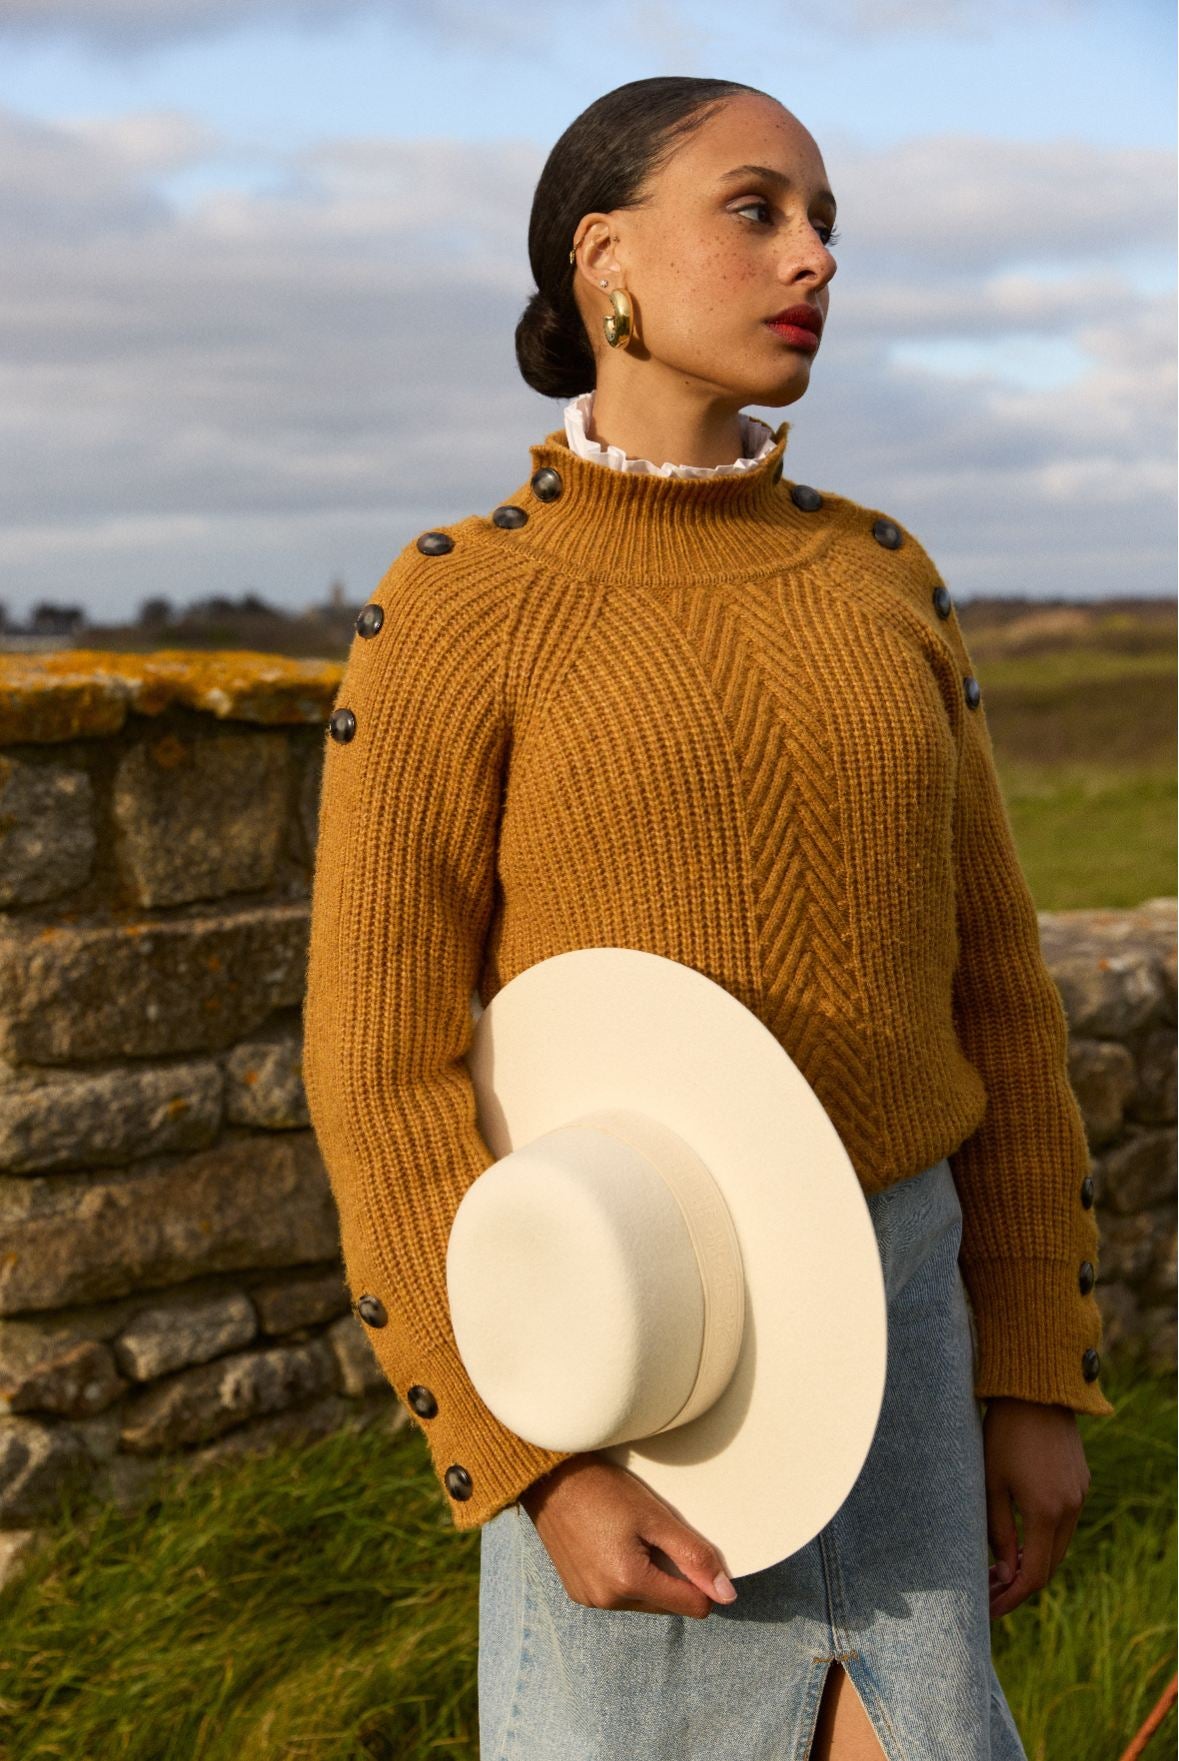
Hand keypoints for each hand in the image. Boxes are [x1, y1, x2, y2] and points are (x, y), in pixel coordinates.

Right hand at [518, 1452, 738, 1618]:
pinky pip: (617, 1595)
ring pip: (642, 1600)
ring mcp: (589, 1599)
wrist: (550, 1477)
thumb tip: (727, 1595)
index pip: (692, 1605)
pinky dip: (624, 1575)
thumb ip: (694, 1556)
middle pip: (667, 1604)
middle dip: (670, 1574)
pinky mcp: (576, 1592)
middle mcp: (607, 1601)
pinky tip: (612, 1543)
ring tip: (630, 1535)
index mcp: (629, 1583)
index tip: (689, 1548)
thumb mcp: (655, 1517)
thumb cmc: (604, 1489)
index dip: (701, 1579)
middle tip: (653, 1534)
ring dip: (647, 1575)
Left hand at [982, 1397, 1090, 1618]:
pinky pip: (1065, 1522)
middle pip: (1050, 1564)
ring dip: (1034, 1560)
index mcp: (1046, 1512)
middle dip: (1021, 1583)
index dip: (1012, 1597)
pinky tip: (1022, 1537)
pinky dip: (1045, 1538)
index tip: (990, 1608)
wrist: (1036, 1392)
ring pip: (1059, 1545)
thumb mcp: (992, 1483)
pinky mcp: (1080, 1481)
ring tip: (1001, 1567)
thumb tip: (1004, 1572)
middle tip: (990, 1590)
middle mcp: (1070, 1508)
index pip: (1034, 1575)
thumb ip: (998, 1531)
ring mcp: (1079, 1494)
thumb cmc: (1004, 1434)